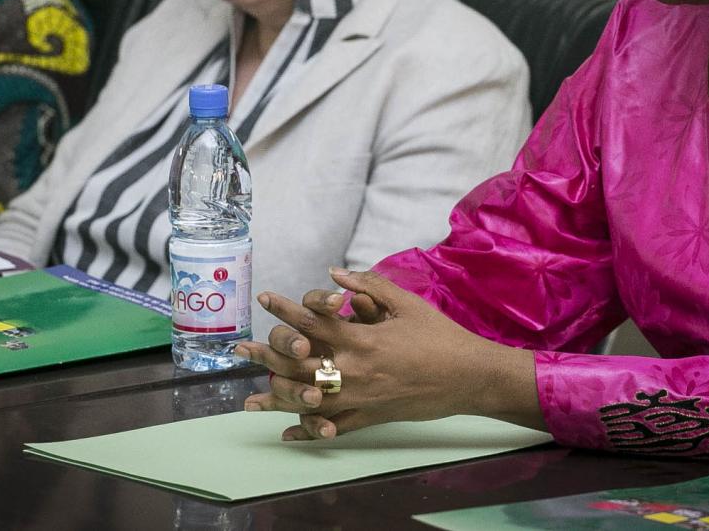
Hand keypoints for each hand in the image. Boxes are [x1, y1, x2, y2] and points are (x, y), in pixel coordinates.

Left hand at [235, 267, 540, 440]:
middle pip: (299, 363)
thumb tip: (334, 274)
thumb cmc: (439, 336)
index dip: (285, 309)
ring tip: (250, 400)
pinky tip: (288, 432)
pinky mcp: (371, 417)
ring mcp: (361, 397)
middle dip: (266, 355)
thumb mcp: (406, 304)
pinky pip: (334, 427)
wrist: (469, 376)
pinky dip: (309, 430)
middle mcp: (355, 370)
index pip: (312, 321)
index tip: (264, 298)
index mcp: (362, 339)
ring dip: (276, 399)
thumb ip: (369, 287)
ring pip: (309, 400)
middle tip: (239, 350)